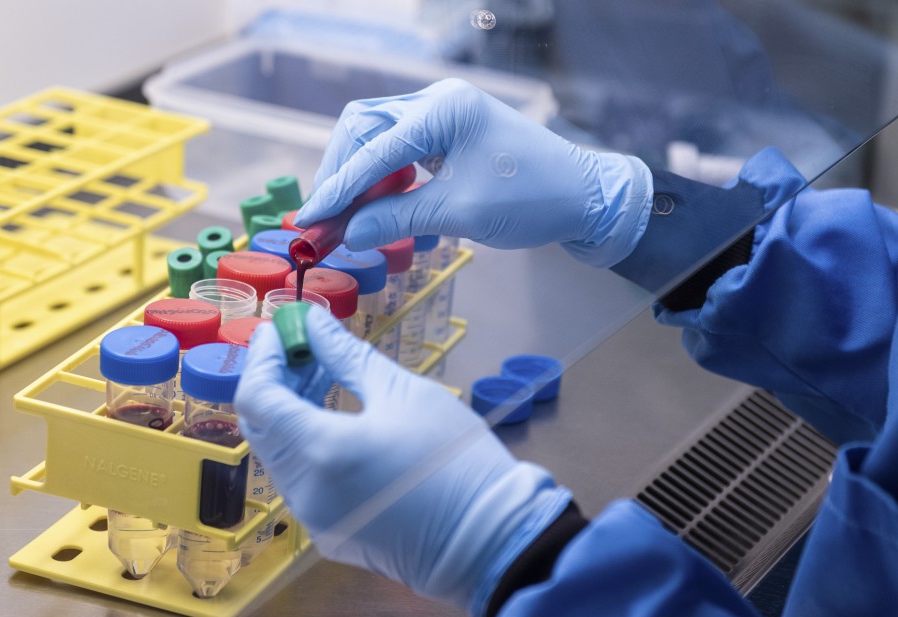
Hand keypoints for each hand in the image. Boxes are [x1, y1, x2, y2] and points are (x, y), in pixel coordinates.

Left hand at [234, 306, 571, 616]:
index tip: (283, 329)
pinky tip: (340, 423)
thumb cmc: (455, 460)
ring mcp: (314, 518)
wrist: (490, 539)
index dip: (264, 357)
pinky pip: (302, 481)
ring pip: (280, 454)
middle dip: (277, 382)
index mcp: (320, 450)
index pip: (257, 397)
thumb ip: (348, 357)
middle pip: (262, 427)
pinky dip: (308, 445)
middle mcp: (303, 490)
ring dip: (292, 413)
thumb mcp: (406, 394)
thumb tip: (314, 324)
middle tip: (308, 349)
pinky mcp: (330, 534)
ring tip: (328, 380)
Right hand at [295, 78, 652, 266]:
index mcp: (444, 109)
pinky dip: (384, 179)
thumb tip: (347, 234)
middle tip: (324, 219)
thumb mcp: (461, 213)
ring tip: (345, 218)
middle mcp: (439, 101)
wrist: (586, 198)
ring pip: (378, 138)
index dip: (338, 187)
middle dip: (340, 173)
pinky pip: (401, 151)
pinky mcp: (450, 135)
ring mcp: (444, 116)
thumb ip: (398, 219)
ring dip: (359, 177)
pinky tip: (378, 209)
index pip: (372, 147)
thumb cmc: (534, 200)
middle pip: (364, 128)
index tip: (311, 220)